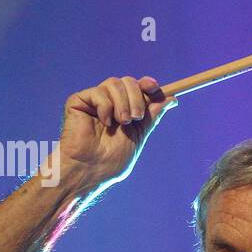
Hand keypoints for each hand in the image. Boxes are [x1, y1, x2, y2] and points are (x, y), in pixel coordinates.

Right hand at [58, 76, 175, 188]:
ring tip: (121, 122)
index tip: (155, 87)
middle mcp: (110, 103)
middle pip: (128, 81)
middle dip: (137, 97)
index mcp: (124, 110)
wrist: (91, 170)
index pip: (138, 88)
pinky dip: (105, 107)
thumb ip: (152, 115)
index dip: (147, 84)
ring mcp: (94, 101)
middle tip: (136, 118)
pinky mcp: (78, 101)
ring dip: (123, 104)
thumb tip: (172, 98)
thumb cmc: (113, 160)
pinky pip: (98, 92)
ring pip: (114, 83)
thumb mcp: (139, 134)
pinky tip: (103, 123)